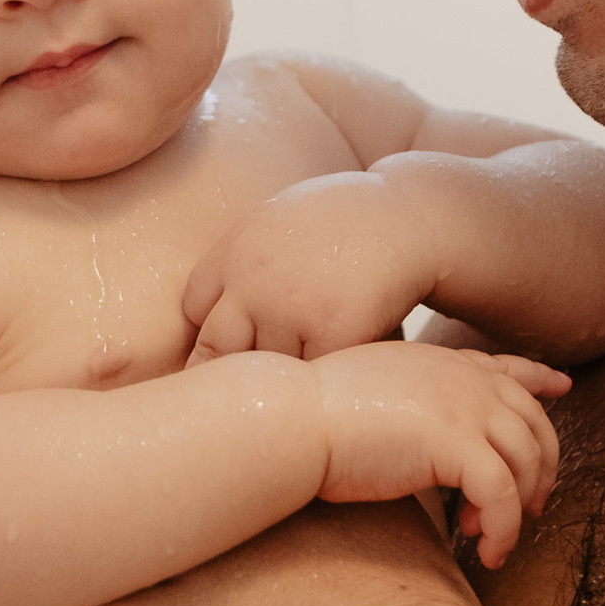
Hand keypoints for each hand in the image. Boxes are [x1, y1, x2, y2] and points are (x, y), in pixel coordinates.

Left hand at [185, 172, 434, 361]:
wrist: (411, 216)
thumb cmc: (349, 220)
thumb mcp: (281, 219)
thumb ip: (246, 260)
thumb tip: (215, 308)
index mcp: (236, 247)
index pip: (194, 307)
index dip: (214, 327)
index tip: (234, 341)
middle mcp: (252, 279)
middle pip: (216, 347)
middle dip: (230, 368)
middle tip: (250, 389)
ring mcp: (289, 309)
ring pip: (267, 370)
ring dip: (285, 377)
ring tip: (305, 376)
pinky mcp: (331, 334)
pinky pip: (312, 378)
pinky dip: (324, 380)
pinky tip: (339, 369)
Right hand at [312, 341, 567, 566]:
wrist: (292, 418)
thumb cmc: (314, 413)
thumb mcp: (374, 387)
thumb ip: (411, 397)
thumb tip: (421, 428)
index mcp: (442, 363)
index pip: (507, 367)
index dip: (539, 379)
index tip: (561, 387)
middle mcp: (464, 379)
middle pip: (534, 423)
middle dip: (541, 468)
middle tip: (529, 507)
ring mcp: (465, 407)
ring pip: (527, 463)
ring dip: (519, 508)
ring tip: (491, 538)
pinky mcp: (458, 445)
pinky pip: (505, 497)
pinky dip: (503, 531)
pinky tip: (485, 552)